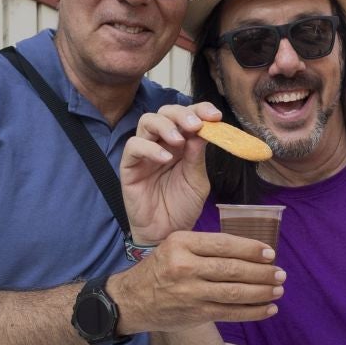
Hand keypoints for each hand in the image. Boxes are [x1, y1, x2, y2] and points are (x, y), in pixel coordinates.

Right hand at [108, 230, 282, 333]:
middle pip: (232, 269)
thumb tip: (250, 251)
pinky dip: (252, 312)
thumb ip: (206, 247)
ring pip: (234, 292)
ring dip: (261, 292)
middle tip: (281, 274)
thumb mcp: (175, 247)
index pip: (224, 244)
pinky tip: (268, 309)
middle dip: (262, 272)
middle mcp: (185, 267)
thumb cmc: (160, 269)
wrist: (132, 301)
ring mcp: (190, 292)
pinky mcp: (195, 314)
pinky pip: (230, 313)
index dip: (251, 249)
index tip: (270, 254)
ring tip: (278, 290)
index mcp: (181, 243)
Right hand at [119, 102, 223, 243]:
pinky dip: (150, 148)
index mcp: (182, 144)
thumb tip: (202, 131)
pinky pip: (134, 147)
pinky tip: (165, 158)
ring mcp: (145, 153)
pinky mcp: (129, 166)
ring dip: (165, 125)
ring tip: (179, 139)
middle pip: (165, 112)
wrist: (166, 234)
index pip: (188, 116)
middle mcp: (162, 143)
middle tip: (196, 125)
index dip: (200, 110)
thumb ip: (197, 156)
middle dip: (182, 114)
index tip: (215, 116)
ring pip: (147, 122)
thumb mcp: (197, 181)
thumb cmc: (181, 208)